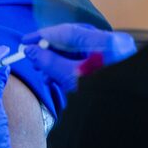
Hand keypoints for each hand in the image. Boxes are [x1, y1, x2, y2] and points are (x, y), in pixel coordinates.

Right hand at [22, 23, 136, 92]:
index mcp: (107, 42)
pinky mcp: (110, 65)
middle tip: (32, 59)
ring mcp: (113, 54)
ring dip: (58, 61)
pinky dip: (69, 67)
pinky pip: (85, 61)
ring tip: (44, 75)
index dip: (44, 35)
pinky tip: (56, 78)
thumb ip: (50, 62)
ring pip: (78, 51)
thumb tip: (30, 50)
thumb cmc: (101, 98)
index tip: (25, 41)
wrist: (122, 116)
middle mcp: (112, 43)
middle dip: (50, 50)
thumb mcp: (72, 79)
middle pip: (73, 40)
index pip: (69, 31)